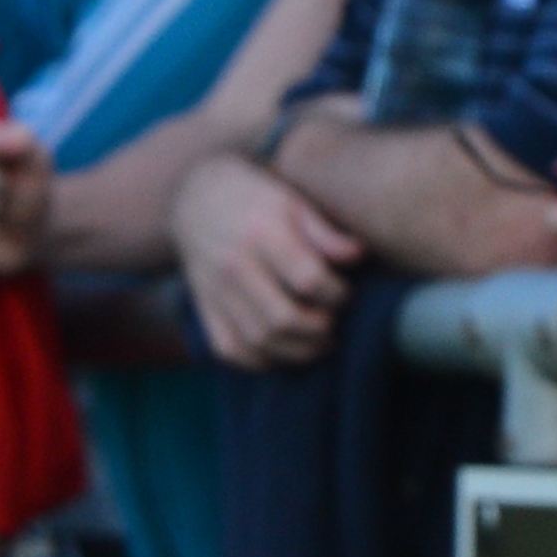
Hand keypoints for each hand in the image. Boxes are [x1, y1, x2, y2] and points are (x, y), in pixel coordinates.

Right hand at [172, 149, 364, 365]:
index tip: (345, 292)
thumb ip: (326, 232)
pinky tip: (283, 351)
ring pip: (258, 340)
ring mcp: (216, 290)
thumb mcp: (292, 201)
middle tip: (334, 324)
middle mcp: (235, 265)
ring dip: (296, 351)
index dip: (336, 294)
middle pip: (281, 318)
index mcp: (263, 234)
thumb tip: (361, 255)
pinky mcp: (205, 307)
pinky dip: (260, 361)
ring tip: (319, 342)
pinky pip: (230, 348)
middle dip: (319, 329)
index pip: (306, 279)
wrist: (195, 196)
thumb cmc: (256, 196)